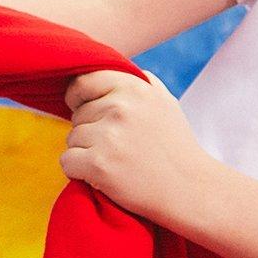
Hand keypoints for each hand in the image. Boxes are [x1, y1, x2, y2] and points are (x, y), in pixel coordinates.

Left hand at [59, 69, 218, 224]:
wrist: (190, 190)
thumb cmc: (176, 147)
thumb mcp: (165, 103)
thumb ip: (141, 82)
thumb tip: (118, 67)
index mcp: (134, 88)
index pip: (83, 82)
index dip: (78, 97)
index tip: (84, 110)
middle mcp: (119, 108)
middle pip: (76, 115)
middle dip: (89, 131)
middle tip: (117, 146)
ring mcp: (108, 136)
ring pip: (71, 139)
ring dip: (85, 152)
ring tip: (116, 161)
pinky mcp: (99, 164)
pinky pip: (66, 161)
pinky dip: (78, 171)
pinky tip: (103, 175)